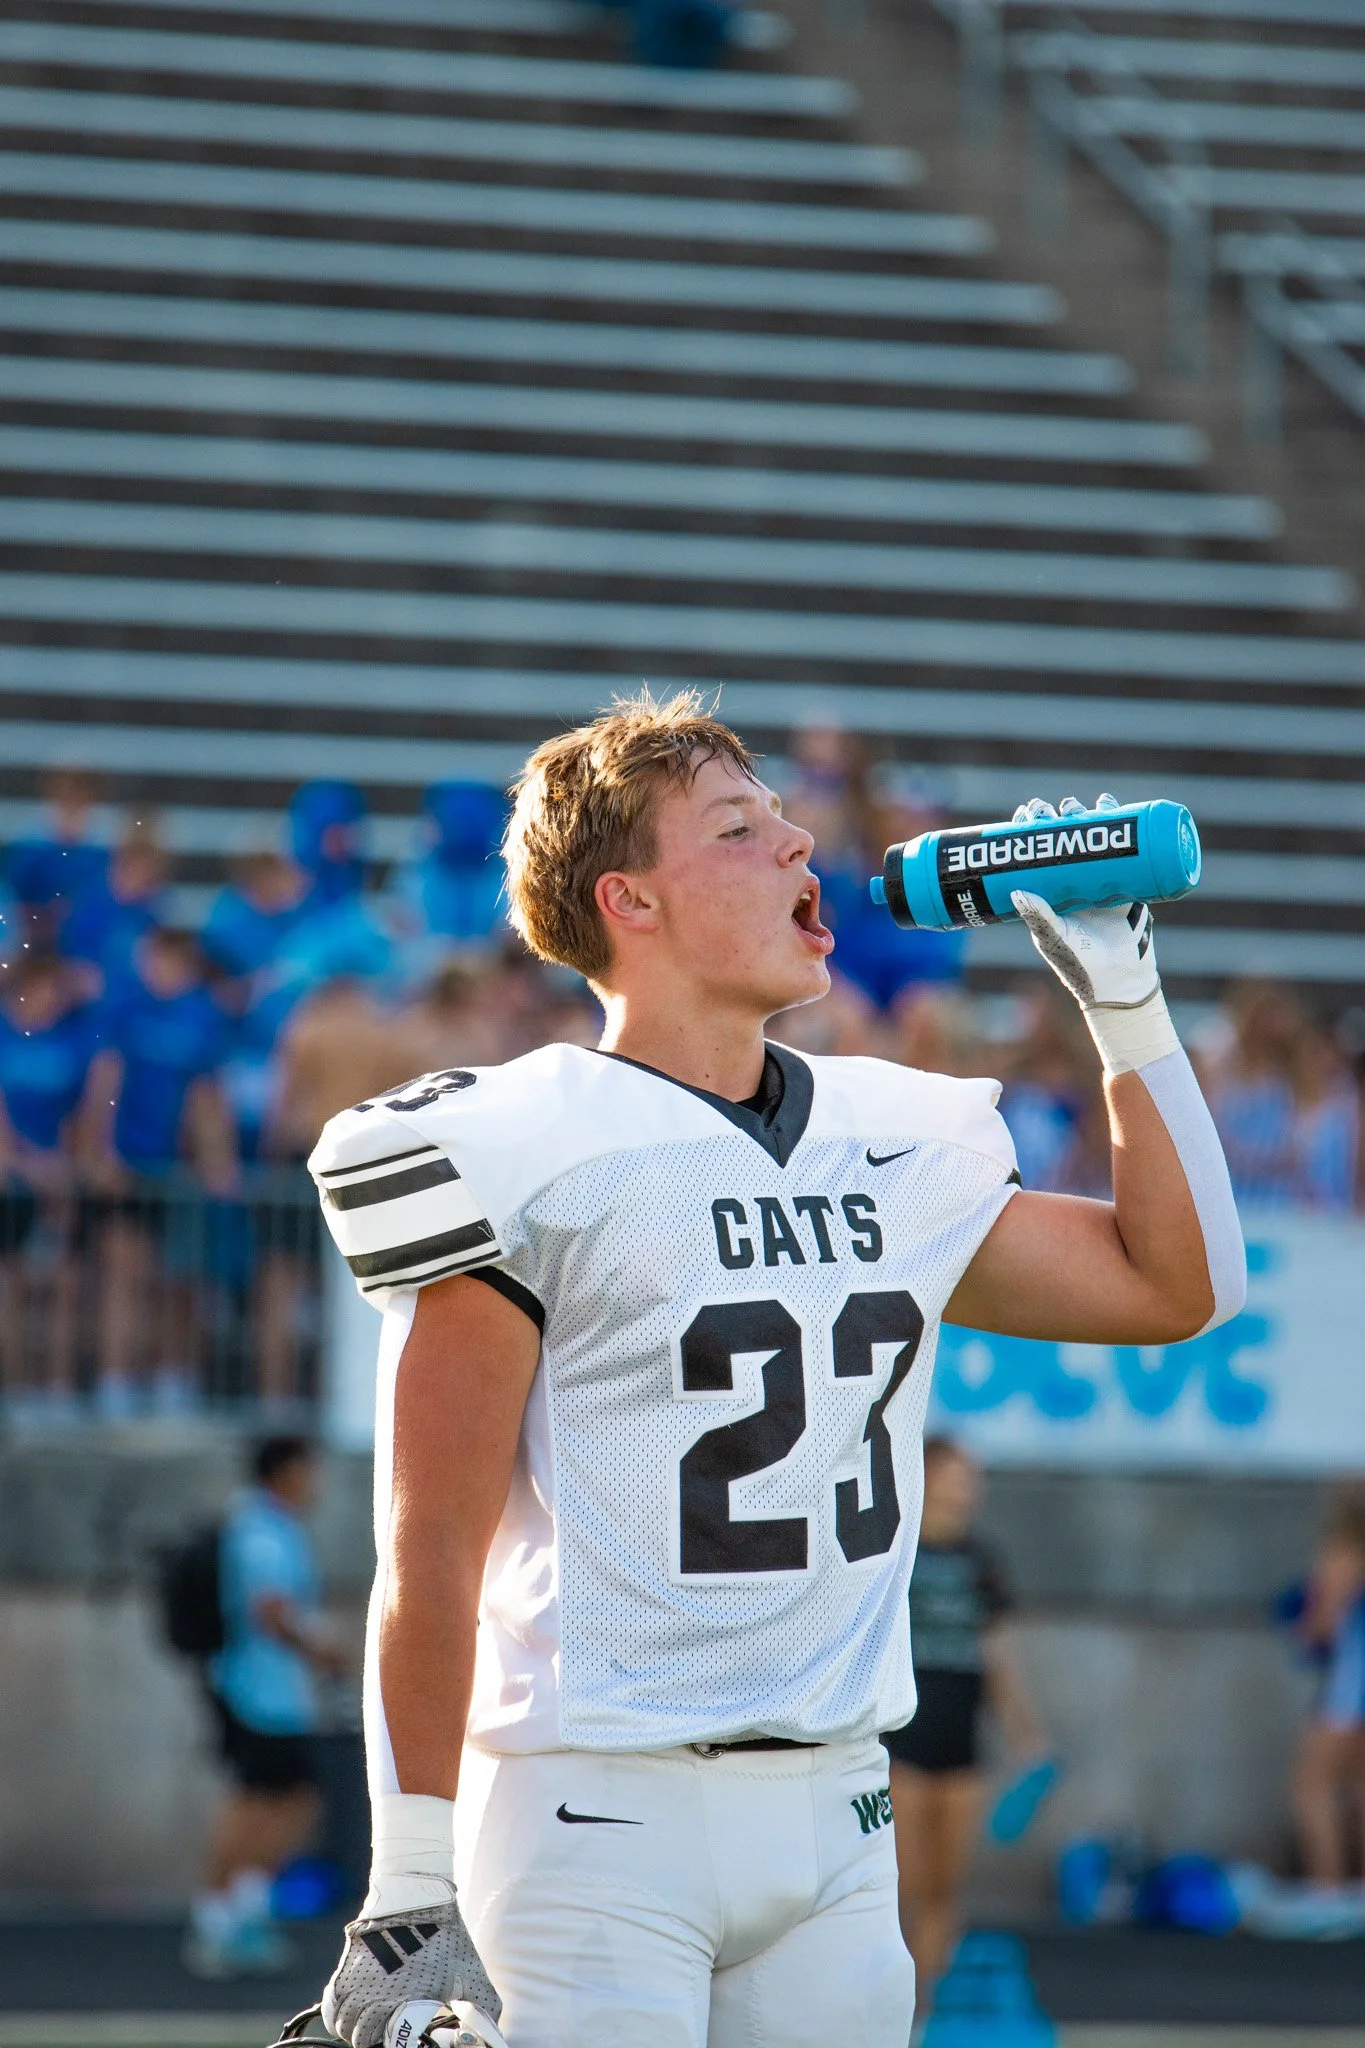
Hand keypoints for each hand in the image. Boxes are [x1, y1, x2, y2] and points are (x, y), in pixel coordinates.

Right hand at [321, 1882, 500, 2047]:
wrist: (418, 1895)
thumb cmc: (446, 1937)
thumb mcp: (471, 1974)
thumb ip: (482, 2009)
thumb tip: (491, 2032)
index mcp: (403, 2005)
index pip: (387, 2044)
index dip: (393, 2042)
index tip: (403, 2035)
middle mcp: (373, 1997)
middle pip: (360, 2038)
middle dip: (373, 2038)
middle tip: (387, 2029)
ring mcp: (356, 1982)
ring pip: (343, 2025)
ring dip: (355, 2029)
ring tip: (371, 2023)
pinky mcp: (346, 1968)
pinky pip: (331, 2004)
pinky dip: (338, 2014)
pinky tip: (351, 2014)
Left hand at [1009, 794, 1158, 1012]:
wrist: (1121, 983)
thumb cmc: (1081, 965)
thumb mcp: (1055, 939)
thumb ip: (1039, 918)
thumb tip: (1016, 891)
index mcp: (1048, 892)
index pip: (1035, 853)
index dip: (1030, 831)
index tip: (1025, 814)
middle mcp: (1072, 882)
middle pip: (1062, 840)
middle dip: (1056, 818)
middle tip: (1049, 809)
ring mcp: (1100, 880)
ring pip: (1091, 839)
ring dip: (1085, 815)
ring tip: (1079, 805)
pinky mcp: (1126, 883)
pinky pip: (1123, 849)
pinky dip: (1119, 824)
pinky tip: (1111, 806)